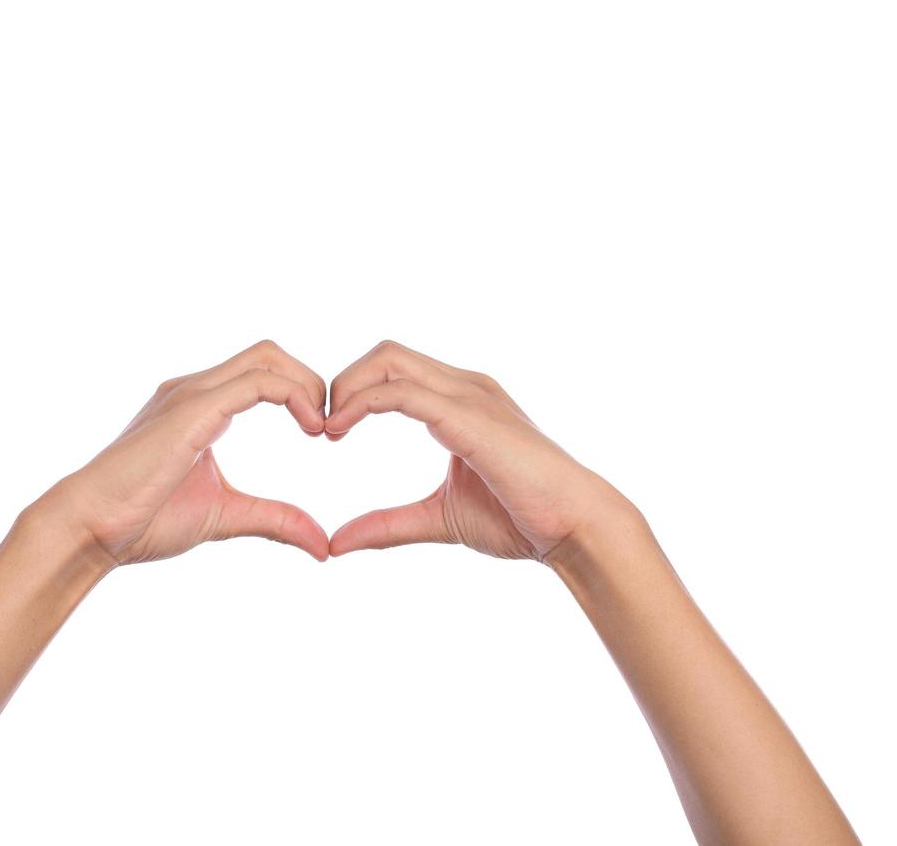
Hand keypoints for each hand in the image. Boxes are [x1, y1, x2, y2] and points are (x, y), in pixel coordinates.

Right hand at [23, 341, 330, 564]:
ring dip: (307, 385)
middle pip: (268, 354)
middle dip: (310, 380)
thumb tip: (322, 545)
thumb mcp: (226, 515)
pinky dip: (293, 396)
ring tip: (322, 428)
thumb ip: (274, 520)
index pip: (262, 372)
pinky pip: (257, 383)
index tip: (322, 432)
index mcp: (199, 406)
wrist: (91, 528)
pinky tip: (310, 428)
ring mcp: (191, 394)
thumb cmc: (143, 521)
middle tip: (330, 427)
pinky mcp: (193, 410)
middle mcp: (194, 389)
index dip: (301, 391)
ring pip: (266, 357)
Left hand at [324, 341, 641, 561]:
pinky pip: (403, 393)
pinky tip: (341, 431)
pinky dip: (363, 403)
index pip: (392, 369)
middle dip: (343, 382)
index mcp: (459, 401)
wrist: (575, 527)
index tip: (328, 432)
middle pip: (385, 353)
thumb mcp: (438, 518)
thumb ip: (388, 524)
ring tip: (328, 431)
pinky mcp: (469, 416)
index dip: (352, 391)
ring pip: (389, 361)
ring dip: (346, 388)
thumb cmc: (521, 519)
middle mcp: (464, 387)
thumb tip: (336, 543)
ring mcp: (469, 396)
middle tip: (321, 428)